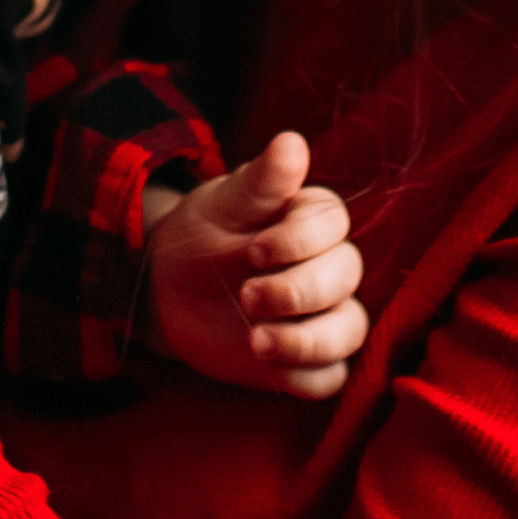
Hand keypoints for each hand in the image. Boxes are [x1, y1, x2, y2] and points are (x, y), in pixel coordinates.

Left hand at [142, 131, 365, 399]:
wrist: (168, 288)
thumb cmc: (202, 234)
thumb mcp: (223, 205)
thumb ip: (261, 180)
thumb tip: (291, 141)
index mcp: (311, 220)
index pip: (334, 225)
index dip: (300, 241)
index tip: (254, 251)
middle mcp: (327, 265)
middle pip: (347, 277)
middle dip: (298, 291)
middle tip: (246, 295)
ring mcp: (322, 315)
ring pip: (349, 331)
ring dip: (307, 340)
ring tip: (255, 341)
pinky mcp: (307, 359)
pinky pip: (329, 377)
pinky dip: (304, 375)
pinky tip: (265, 363)